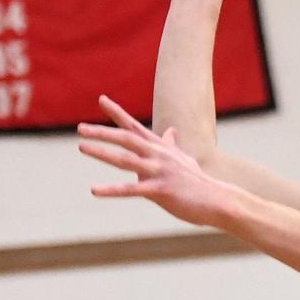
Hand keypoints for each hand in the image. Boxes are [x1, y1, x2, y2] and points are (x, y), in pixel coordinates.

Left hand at [78, 97, 232, 226]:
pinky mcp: (161, 190)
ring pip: (125, 160)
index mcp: (161, 149)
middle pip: (126, 139)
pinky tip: (94, 190)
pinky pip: (131, 190)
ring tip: (82, 147)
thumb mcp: (184, 159)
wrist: (219, 200)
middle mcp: (158, 156)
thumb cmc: (198, 182)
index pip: (134, 127)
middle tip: (80, 128)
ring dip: (102, 153)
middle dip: (102, 132)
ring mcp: (159, 172)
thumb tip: (170, 131)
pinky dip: (111, 190)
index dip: (117, 113)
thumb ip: (172, 146)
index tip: (101, 99)